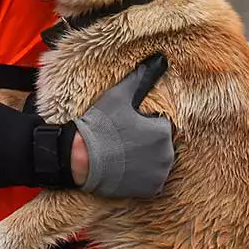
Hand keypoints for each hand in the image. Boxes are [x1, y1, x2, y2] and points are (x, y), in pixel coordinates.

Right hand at [71, 54, 173, 197]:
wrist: (81, 159)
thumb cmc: (100, 125)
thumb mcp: (120, 96)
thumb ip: (142, 77)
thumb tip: (161, 58)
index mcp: (164, 131)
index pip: (161, 125)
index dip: (143, 124)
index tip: (126, 125)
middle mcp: (167, 155)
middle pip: (160, 144)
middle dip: (146, 141)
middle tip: (122, 140)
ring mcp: (158, 174)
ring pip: (157, 162)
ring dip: (145, 158)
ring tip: (122, 154)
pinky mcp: (149, 190)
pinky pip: (152, 180)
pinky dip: (141, 176)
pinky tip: (125, 169)